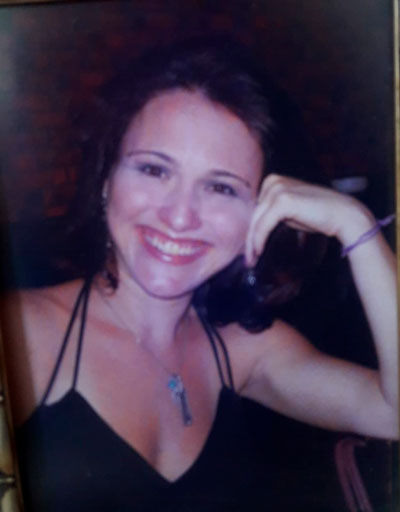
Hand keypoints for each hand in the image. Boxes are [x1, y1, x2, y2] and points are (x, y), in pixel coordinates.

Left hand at [245, 174, 373, 265]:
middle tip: (247, 257)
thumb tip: (254, 228)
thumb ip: (272, 213)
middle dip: (248, 237)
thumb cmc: (318, 215)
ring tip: (251, 259)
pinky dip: (259, 239)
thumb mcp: (290, 211)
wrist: (343, 215)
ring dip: (251, 242)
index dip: (249, 229)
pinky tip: (259, 250)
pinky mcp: (283, 201)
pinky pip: (264, 224)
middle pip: (253, 214)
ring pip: (256, 220)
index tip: (248, 247)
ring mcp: (278, 189)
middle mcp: (273, 182)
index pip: (254, 208)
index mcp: (273, 181)